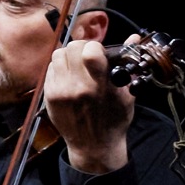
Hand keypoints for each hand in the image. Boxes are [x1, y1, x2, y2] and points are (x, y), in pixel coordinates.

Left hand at [40, 32, 133, 175]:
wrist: (94, 146)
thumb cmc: (114, 120)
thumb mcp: (127, 94)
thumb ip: (128, 65)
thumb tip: (134, 38)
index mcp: (99, 87)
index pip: (89, 51)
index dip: (95, 46)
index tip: (99, 53)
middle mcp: (77, 87)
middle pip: (72, 48)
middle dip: (82, 48)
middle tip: (89, 58)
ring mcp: (60, 91)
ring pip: (58, 55)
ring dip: (69, 56)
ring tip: (78, 66)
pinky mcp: (49, 95)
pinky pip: (50, 68)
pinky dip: (61, 68)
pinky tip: (70, 77)